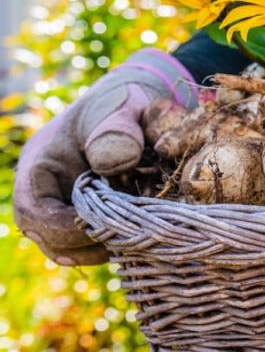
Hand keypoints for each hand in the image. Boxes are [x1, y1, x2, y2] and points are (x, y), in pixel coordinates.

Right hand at [13, 50, 196, 264]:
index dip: (66, 228)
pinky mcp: (83, 216)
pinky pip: (88, 243)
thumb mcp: (122, 108)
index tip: (107, 228)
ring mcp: (61, 206)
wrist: (130, 106)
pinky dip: (113, 243)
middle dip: (88, 244)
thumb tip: (115, 164)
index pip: (35, 211)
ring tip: (138, 240)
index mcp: (41, 164)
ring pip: (68, 247)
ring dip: (101, 248)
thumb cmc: (122, 103)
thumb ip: (118, 130)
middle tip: (130, 241)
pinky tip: (141, 237)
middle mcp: (44, 191)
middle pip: (48, 237)